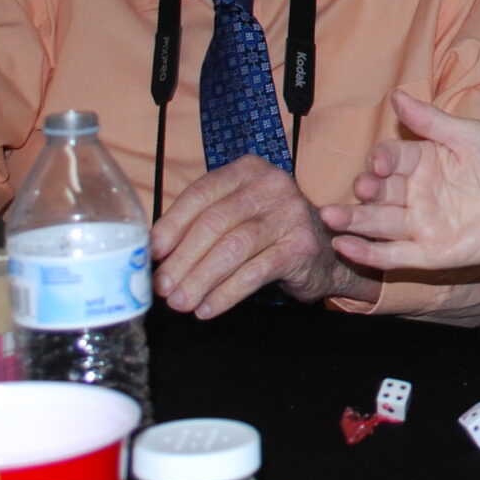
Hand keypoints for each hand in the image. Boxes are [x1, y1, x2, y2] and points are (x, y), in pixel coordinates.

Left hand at [150, 153, 367, 315]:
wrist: (326, 251)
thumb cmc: (270, 232)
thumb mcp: (238, 214)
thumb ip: (202, 222)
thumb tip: (155, 251)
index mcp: (248, 170)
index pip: (201, 194)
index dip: (172, 225)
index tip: (153, 253)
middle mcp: (271, 185)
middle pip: (214, 223)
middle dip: (182, 260)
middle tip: (163, 288)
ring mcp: (290, 214)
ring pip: (232, 248)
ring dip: (200, 280)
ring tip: (181, 302)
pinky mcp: (300, 247)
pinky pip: (254, 273)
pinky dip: (226, 294)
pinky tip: (208, 308)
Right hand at [319, 92, 479, 274]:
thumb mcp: (471, 136)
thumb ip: (432, 122)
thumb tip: (396, 96)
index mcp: (424, 161)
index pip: (390, 158)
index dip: (381, 159)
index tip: (380, 161)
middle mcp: (417, 193)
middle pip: (379, 191)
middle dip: (365, 189)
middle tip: (361, 187)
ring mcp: (422, 224)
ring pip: (378, 223)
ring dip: (353, 220)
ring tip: (330, 217)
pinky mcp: (431, 252)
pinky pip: (393, 254)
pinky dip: (368, 252)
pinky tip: (345, 246)